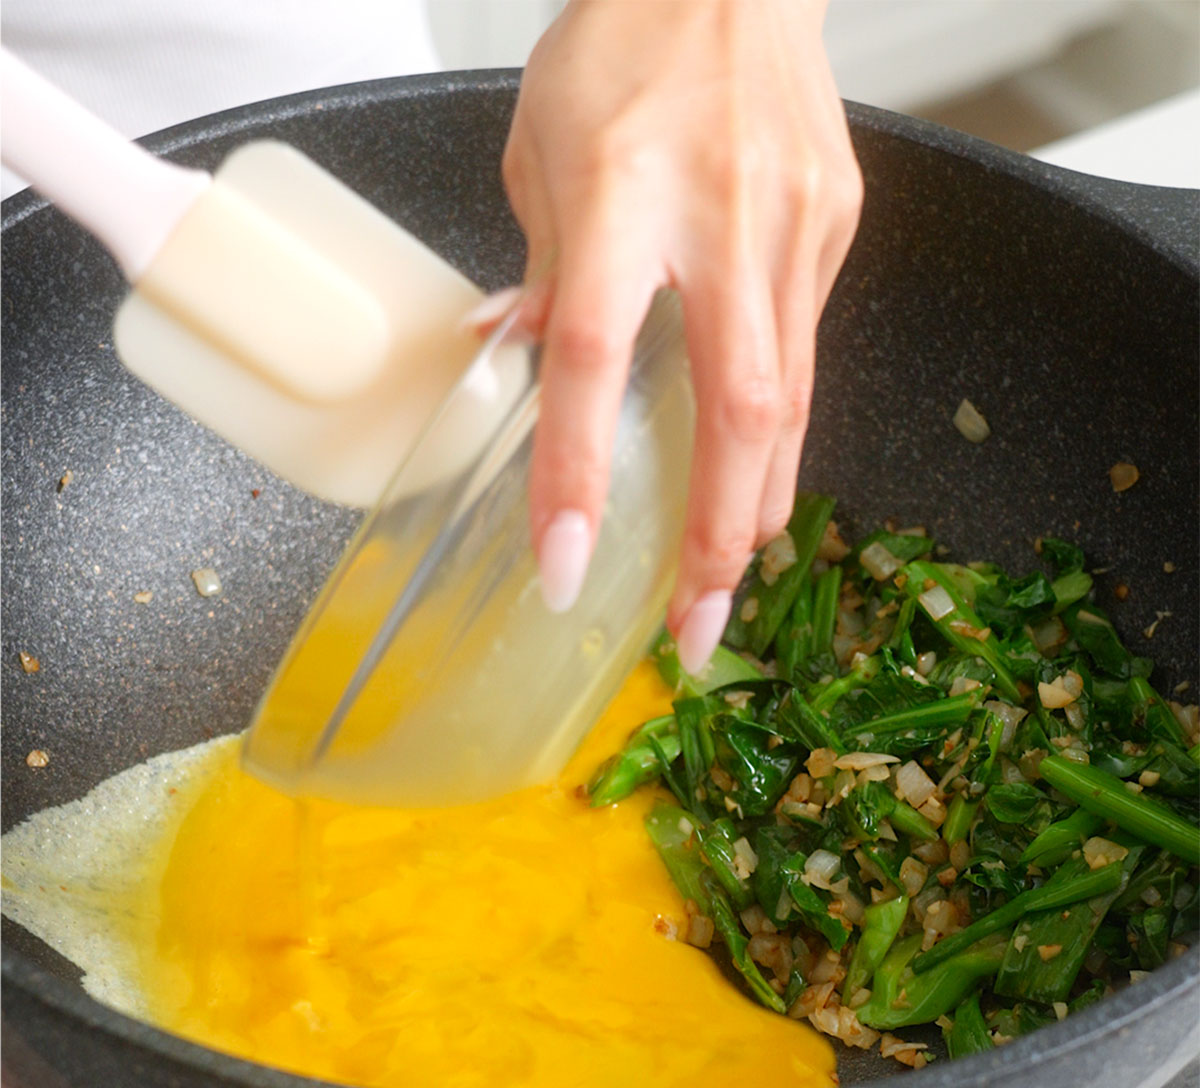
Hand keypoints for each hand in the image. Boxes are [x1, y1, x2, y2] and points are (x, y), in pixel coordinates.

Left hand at [501, 0, 861, 671]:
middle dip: (715, 538)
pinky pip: (803, 356)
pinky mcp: (833, 231)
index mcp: (624, 191)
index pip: (593, 360)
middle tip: (695, 627)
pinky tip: (758, 483)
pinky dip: (777, 435)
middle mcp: (723, 219)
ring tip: (728, 582)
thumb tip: (512, 362)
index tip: (564, 565)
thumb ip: (542, 272)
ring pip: (789, 401)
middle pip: (736, 413)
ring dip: (757, 505)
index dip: (577, 473)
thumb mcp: (543, 150)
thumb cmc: (624, 43)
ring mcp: (794, 228)